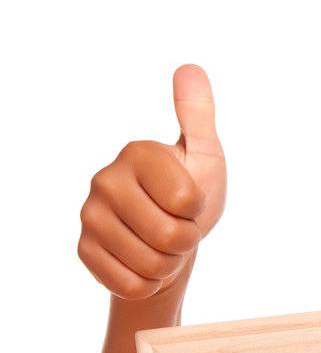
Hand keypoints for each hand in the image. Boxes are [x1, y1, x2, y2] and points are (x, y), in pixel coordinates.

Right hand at [77, 65, 226, 299]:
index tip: (190, 200)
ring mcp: (89, 216)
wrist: (167, 240)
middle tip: (178, 227)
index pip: (187, 199)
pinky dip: (149, 282)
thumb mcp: (204, 156)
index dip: (199, 210)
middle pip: (171, 235)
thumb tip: (191, 67)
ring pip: (152, 264)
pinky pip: (131, 284)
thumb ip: (197, 115)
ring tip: (162, 243)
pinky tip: (143, 262)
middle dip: (187, 240)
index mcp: (138, 153)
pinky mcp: (84, 251)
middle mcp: (105, 179)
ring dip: (169, 263)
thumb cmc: (191, 194)